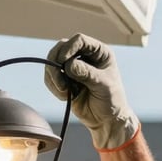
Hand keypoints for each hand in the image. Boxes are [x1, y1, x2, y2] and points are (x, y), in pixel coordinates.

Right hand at [45, 33, 139, 150]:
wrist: (106, 120)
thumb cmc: (112, 101)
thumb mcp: (103, 85)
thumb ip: (87, 74)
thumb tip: (69, 66)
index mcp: (99, 52)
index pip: (79, 40)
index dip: (69, 48)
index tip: (63, 62)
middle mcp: (84, 56)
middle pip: (61, 48)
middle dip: (56, 63)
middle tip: (60, 81)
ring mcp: (73, 68)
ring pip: (52, 61)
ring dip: (54, 77)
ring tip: (65, 92)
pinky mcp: (64, 80)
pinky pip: (50, 77)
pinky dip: (53, 86)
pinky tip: (65, 97)